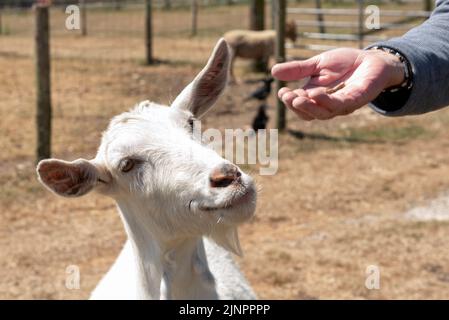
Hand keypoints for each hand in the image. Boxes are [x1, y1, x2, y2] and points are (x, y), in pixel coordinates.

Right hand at [271, 48, 404, 119]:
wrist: (372, 59)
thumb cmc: (345, 64)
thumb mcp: (317, 64)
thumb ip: (298, 69)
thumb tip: (273, 71)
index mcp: (315, 97)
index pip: (300, 106)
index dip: (290, 102)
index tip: (281, 92)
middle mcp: (327, 105)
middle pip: (309, 113)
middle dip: (296, 106)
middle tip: (288, 97)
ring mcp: (342, 105)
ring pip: (323, 113)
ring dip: (309, 107)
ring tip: (297, 99)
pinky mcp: (356, 100)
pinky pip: (340, 104)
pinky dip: (327, 101)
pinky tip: (317, 94)